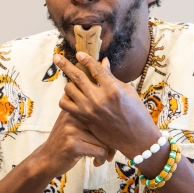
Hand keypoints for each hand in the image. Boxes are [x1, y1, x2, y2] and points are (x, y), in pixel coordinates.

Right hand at [30, 108, 107, 177]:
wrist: (45, 160)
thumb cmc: (63, 143)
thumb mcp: (71, 124)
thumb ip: (86, 116)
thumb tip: (115, 117)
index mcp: (74, 109)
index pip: (101, 114)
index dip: (109, 128)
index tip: (108, 140)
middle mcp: (72, 116)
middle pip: (104, 127)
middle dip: (110, 142)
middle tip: (108, 153)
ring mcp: (72, 130)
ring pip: (104, 140)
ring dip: (106, 153)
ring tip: (98, 158)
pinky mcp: (74, 145)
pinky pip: (100, 151)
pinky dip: (101, 159)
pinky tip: (95, 163)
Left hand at [55, 51, 162, 168]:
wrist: (136, 138)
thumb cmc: (136, 113)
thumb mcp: (128, 92)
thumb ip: (112, 77)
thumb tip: (102, 62)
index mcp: (113, 90)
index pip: (95, 69)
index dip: (85, 59)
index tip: (78, 54)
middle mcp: (99, 99)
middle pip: (76, 77)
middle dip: (65, 64)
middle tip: (56, 57)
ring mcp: (89, 110)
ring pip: (69, 90)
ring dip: (70, 83)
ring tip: (75, 84)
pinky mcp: (84, 120)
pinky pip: (66, 106)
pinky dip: (66, 98)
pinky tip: (71, 97)